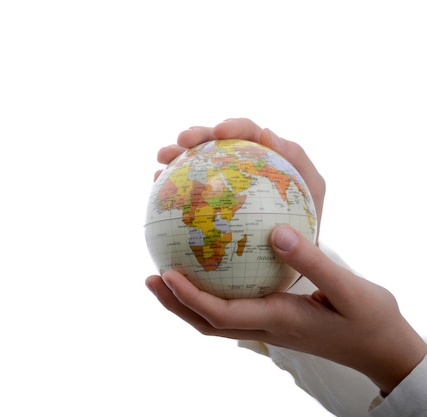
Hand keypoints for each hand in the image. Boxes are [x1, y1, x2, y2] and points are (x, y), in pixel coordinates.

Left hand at [146, 225, 426, 394]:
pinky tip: (207, 269)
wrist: (382, 348)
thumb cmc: (370, 320)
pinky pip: (231, 308)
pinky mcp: (272, 320)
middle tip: (150, 278)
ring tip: (163, 275)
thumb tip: (277, 232)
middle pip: (206, 323)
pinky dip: (209, 295)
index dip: (189, 297)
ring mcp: (267, 327)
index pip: (221, 314)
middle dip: (175, 303)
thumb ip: (313, 261)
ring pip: (215, 320)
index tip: (165, 273)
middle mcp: (265, 328)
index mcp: (277, 321)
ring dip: (185, 302)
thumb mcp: (349, 289)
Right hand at [154, 118, 324, 239]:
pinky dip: (171, 181)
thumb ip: (298, 162)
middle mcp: (241, 163)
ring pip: (197, 161)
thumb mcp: (312, 193)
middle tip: (182, 140)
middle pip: (216, 141)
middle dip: (198, 135)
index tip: (220, 132)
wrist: (289, 260)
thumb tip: (269, 134)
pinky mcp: (207, 200)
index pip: (250, 132)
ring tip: (161, 158)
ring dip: (177, 153)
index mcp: (266, 156)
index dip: (234, 126)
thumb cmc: (306, 226)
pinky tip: (156, 182)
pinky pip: (187, 188)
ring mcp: (221, 181)